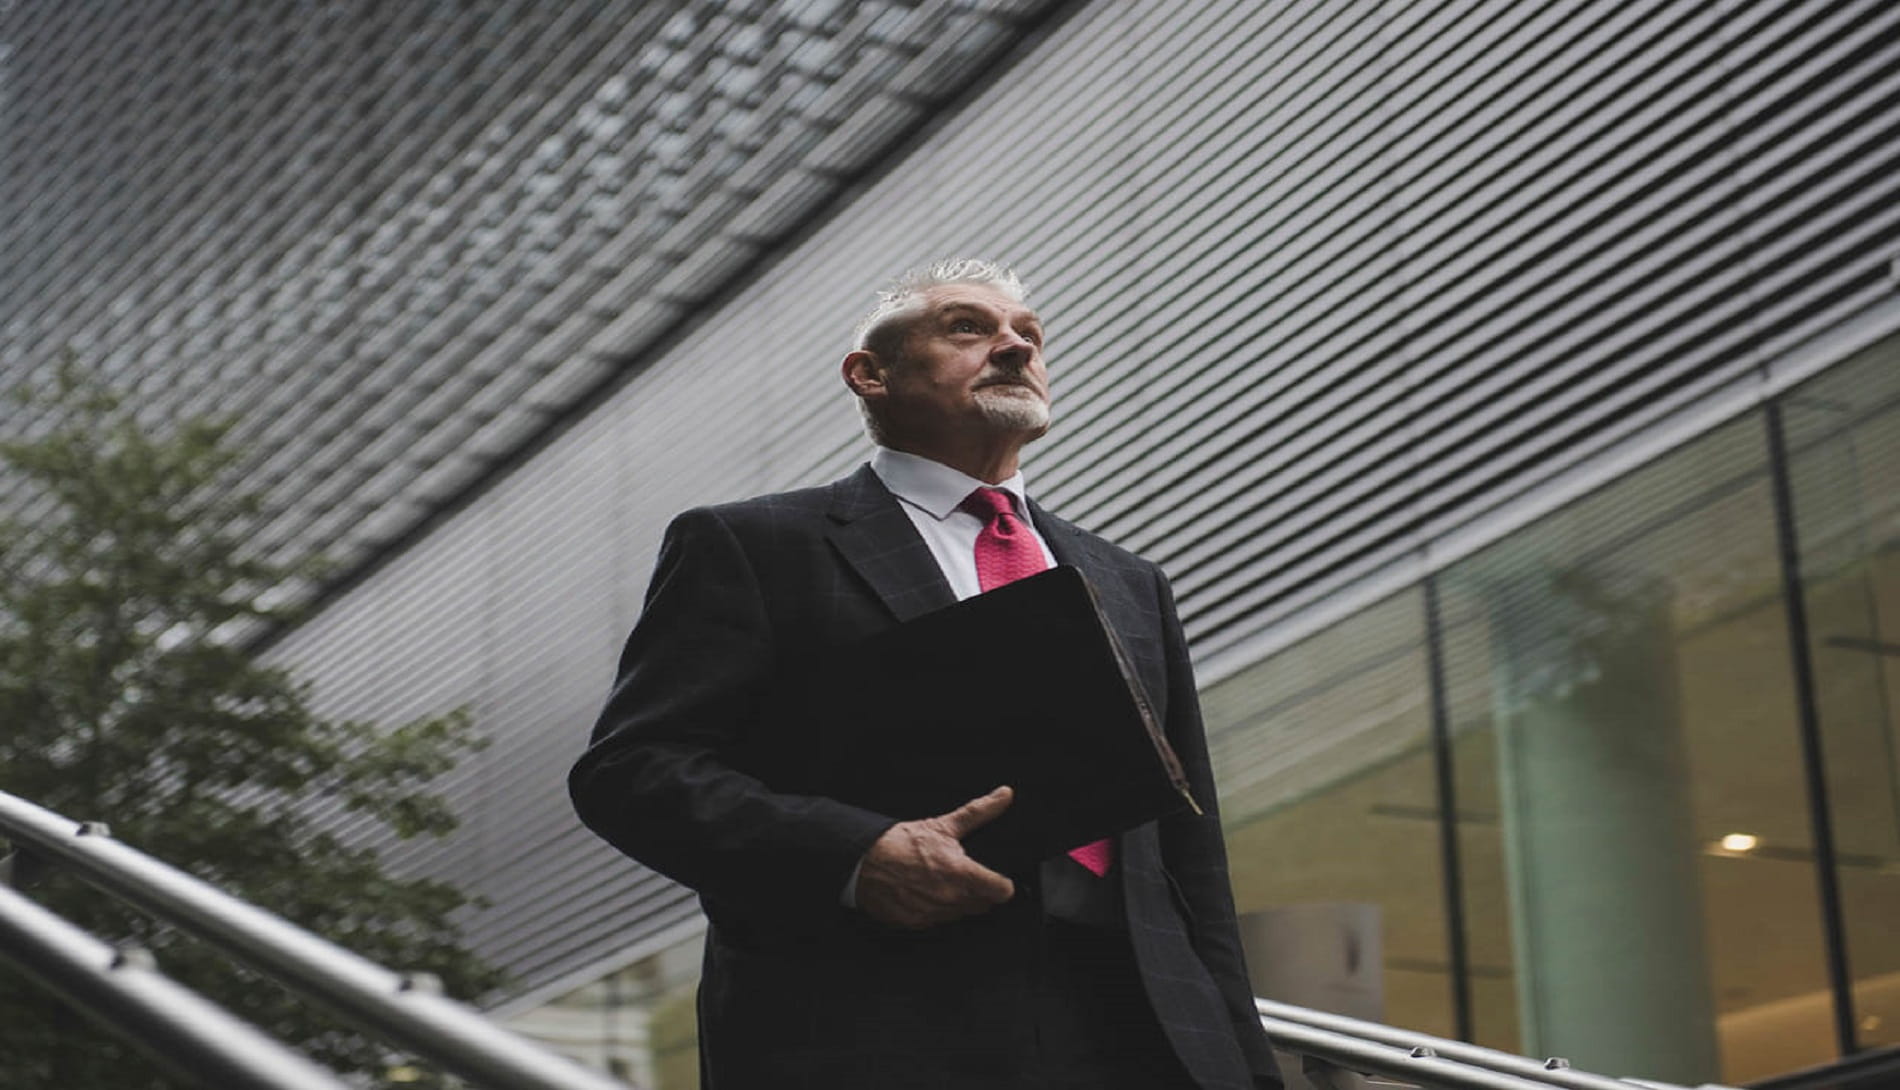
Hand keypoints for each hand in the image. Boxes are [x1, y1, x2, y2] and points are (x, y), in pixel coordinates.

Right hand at [855, 786, 1015, 928]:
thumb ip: (979, 812)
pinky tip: (927, 894)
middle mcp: (950, 897)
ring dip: (958, 902)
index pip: (1002, 891)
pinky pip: (938, 922)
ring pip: (961, 914)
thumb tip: (1003, 796)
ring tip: (943, 883)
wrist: (864, 860)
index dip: (1003, 884)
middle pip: (983, 905)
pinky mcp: (917, 923)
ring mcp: (933, 913)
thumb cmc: (901, 843)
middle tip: (965, 876)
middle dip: (979, 892)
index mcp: (961, 873)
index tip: (999, 880)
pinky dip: (937, 910)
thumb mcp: (943, 825)